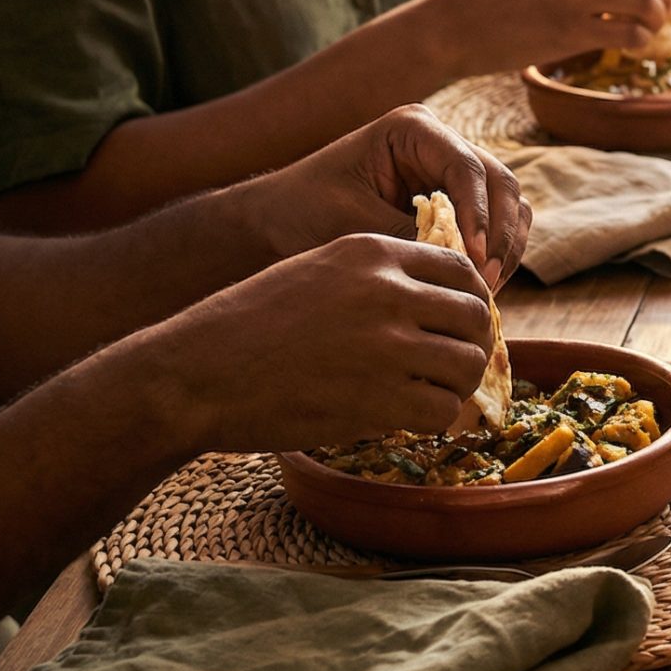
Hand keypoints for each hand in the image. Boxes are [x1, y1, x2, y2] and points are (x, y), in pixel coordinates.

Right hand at [145, 233, 498, 453]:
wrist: (195, 374)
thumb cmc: (249, 326)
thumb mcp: (316, 272)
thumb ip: (377, 278)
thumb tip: (442, 304)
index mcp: (371, 251)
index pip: (461, 270)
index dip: (471, 301)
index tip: (458, 326)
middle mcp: (387, 291)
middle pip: (476, 317)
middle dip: (471, 345)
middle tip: (450, 368)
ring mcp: (387, 346)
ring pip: (467, 365)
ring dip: (455, 386)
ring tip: (427, 395)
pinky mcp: (381, 398)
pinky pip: (442, 409)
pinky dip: (432, 419)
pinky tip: (405, 418)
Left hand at [248, 105, 529, 284]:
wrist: (279, 220)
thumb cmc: (304, 211)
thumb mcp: (355, 223)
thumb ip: (411, 237)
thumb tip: (464, 265)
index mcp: (414, 130)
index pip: (467, 166)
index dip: (479, 213)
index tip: (473, 258)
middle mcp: (442, 144)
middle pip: (500, 183)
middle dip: (499, 234)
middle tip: (484, 281)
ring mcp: (453, 172)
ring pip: (509, 204)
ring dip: (505, 247)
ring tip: (485, 288)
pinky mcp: (458, 202)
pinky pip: (496, 225)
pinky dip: (495, 253)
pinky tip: (478, 285)